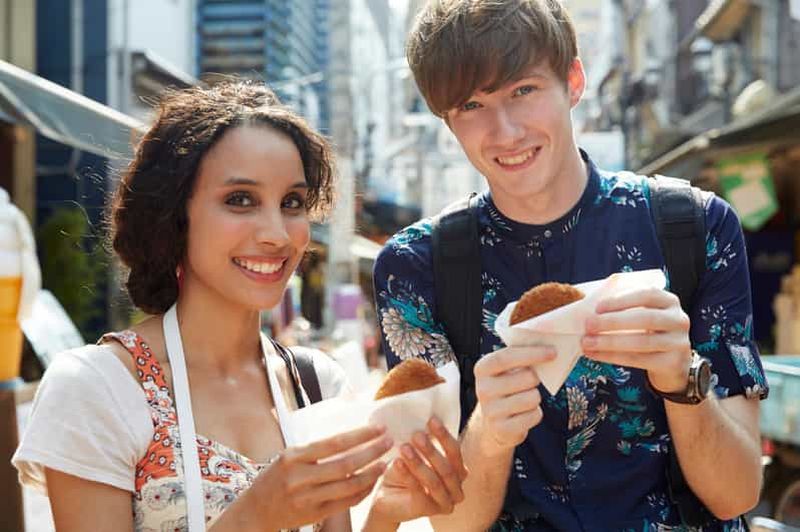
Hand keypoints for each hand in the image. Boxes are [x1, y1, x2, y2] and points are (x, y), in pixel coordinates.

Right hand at [250, 425, 392, 529]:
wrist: (256, 510)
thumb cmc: (277, 477)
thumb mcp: (289, 456)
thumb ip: (316, 449)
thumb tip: (350, 435)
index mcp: (294, 457)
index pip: (334, 443)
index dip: (360, 435)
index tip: (379, 428)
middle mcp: (300, 478)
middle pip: (346, 464)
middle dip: (372, 451)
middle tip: (389, 442)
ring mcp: (308, 499)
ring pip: (349, 486)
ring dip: (372, 473)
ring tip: (385, 462)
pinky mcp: (315, 514)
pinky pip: (346, 503)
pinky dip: (362, 491)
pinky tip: (372, 480)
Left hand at [367, 417, 467, 528]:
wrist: (386, 495)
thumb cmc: (404, 470)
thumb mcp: (416, 453)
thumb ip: (426, 441)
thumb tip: (429, 418)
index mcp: (458, 472)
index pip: (455, 453)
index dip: (444, 436)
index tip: (431, 420)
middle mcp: (456, 490)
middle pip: (447, 468)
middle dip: (431, 450)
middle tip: (416, 435)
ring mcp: (444, 503)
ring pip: (434, 481)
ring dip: (418, 463)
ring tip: (404, 448)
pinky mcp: (427, 511)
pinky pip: (418, 491)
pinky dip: (408, 475)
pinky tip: (397, 462)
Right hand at [471, 346, 555, 456]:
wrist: (491, 423)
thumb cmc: (505, 388)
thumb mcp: (505, 369)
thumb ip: (520, 356)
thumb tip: (548, 344)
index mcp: (482, 369)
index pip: (506, 357)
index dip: (531, 353)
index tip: (552, 352)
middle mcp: (483, 389)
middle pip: (526, 378)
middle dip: (536, 378)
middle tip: (531, 381)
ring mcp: (491, 411)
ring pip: (532, 397)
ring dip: (535, 397)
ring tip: (524, 398)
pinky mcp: (502, 429)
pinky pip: (534, 416)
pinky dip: (535, 413)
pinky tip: (523, 413)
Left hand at [582, 286, 691, 392]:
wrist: (672, 364)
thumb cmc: (649, 332)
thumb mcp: (642, 315)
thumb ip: (624, 307)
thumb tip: (588, 306)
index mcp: (669, 301)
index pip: (647, 295)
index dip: (622, 300)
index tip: (597, 307)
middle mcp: (678, 320)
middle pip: (645, 318)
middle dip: (613, 321)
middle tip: (588, 325)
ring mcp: (678, 343)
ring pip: (641, 341)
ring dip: (609, 342)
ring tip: (587, 342)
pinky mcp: (672, 363)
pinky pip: (638, 360)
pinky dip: (613, 357)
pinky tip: (595, 354)